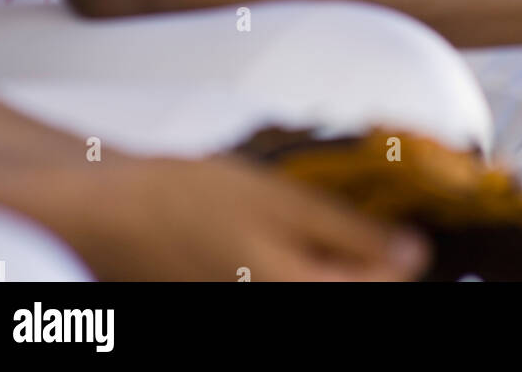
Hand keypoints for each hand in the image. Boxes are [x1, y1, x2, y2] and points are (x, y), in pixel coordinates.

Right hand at [60, 155, 429, 281]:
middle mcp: (277, 320)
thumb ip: (351, 233)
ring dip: (334, 264)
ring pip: (318, 290)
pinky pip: (286, 289)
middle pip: (349, 292)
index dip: (405, 255)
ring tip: (323, 225)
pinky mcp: (234, 306)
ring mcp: (251, 317)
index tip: (414, 225)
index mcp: (298, 300)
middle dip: (368, 261)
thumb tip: (414, 253)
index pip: (384, 289)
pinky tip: (287, 239)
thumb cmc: (185, 203)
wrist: (108, 218)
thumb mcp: (281, 202)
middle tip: (375, 225)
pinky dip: (299, 268)